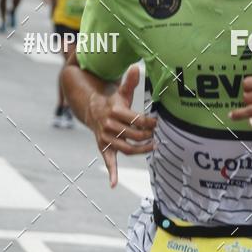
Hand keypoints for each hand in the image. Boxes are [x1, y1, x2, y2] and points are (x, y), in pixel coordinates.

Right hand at [87, 65, 155, 186]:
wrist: (92, 111)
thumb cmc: (113, 102)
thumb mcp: (121, 92)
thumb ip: (130, 82)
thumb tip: (136, 66)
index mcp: (115, 111)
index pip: (137, 119)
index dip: (150, 122)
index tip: (159, 122)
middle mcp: (110, 125)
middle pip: (134, 134)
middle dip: (148, 135)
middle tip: (158, 134)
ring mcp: (107, 138)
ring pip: (127, 148)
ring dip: (141, 149)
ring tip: (153, 146)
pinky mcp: (104, 148)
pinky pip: (108, 162)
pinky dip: (112, 173)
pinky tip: (114, 184)